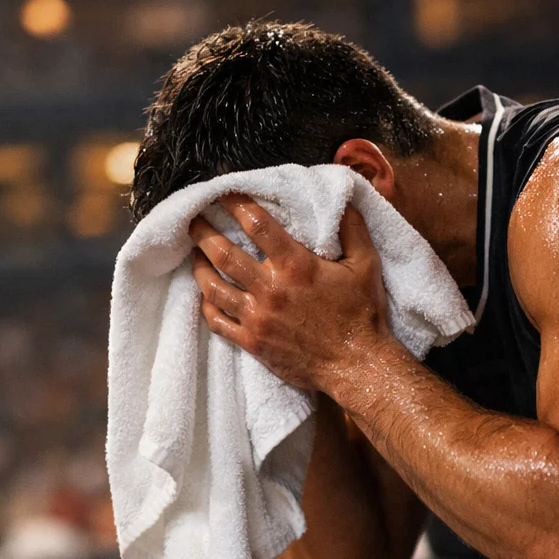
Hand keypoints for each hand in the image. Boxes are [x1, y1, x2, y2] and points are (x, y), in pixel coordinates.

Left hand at [189, 195, 395, 391]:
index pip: (256, 225)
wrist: (356, 366)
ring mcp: (258, 318)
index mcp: (295, 266)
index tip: (225, 192)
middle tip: (193, 220)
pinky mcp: (253, 342)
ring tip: (195, 254)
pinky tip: (205, 295)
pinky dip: (207, 306)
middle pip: (223, 253)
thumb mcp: (366, 265)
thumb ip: (352, 229)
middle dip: (203, 232)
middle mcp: (270, 289)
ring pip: (213, 287)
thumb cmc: (362, 315)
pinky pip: (218, 322)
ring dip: (199, 267)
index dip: (236, 203)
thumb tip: (343, 200)